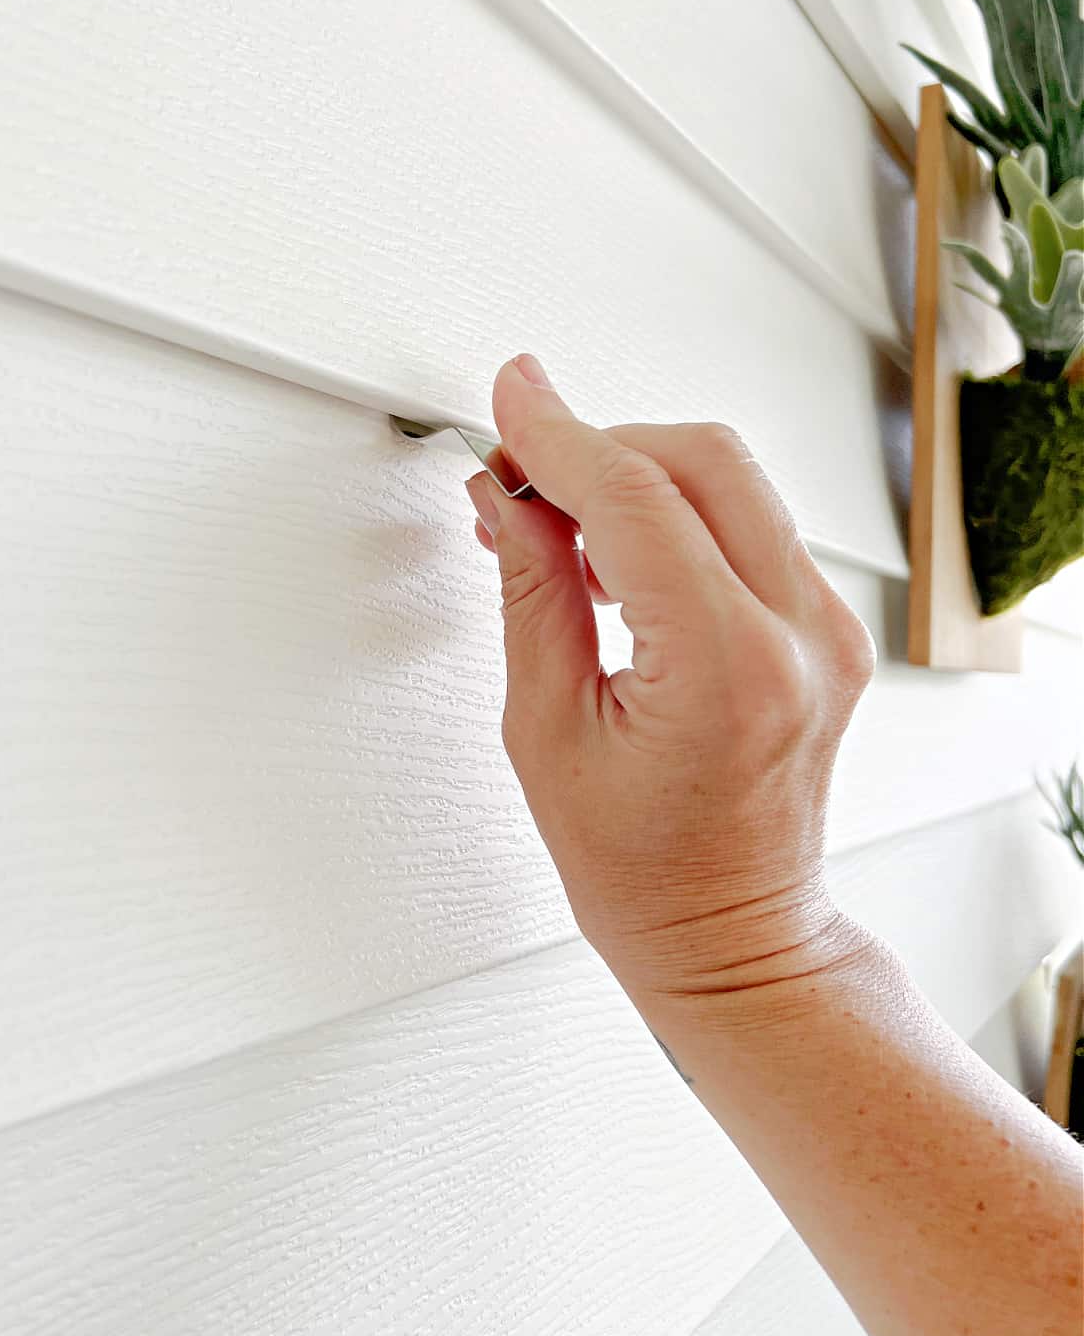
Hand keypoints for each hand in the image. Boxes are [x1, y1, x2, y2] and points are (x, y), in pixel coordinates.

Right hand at [464, 355, 876, 1015]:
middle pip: (702, 459)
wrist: (733, 936)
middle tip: (522, 473)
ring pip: (732, 481)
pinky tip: (617, 557)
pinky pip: (751, 526)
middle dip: (600, 445)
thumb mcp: (547, 730)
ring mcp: (827, 630)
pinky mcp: (827, 630)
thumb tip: (511, 496)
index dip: (557, 435)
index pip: (634, 497)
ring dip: (637, 478)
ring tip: (556, 529)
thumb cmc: (645, 874)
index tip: (510, 399)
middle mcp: (799, 635)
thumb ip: (532, 592)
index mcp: (728, 667)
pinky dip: (677, 516)